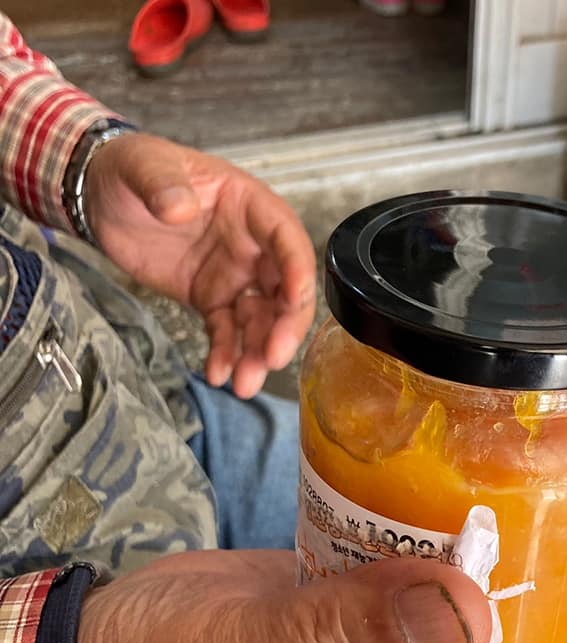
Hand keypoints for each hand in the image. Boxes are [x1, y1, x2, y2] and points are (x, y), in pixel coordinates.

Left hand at [84, 132, 316, 398]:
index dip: (298, 269)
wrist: (100, 195)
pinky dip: (224, 355)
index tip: (296, 298)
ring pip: (258, 321)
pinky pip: (225, 332)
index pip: (286, 239)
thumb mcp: (143, 165)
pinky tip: (217, 374)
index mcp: (249, 208)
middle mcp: (252, 247)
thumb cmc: (132, 168)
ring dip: (256, 353)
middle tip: (274, 358)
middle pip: (284, 291)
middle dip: (283, 327)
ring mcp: (234, 277)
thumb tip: (179, 207)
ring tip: (243, 383)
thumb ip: (163, 183)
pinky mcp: (210, 300)